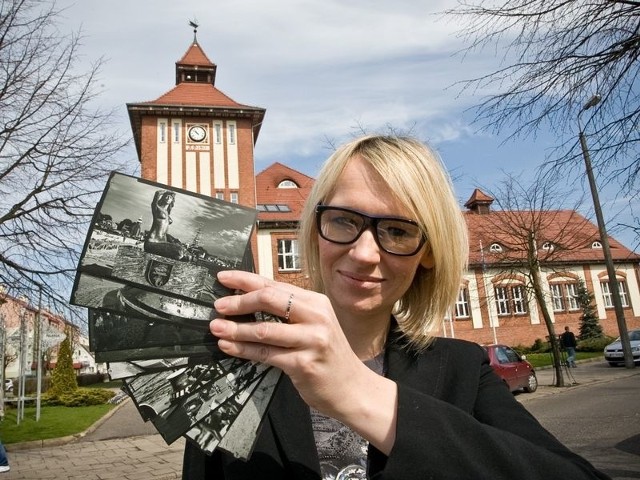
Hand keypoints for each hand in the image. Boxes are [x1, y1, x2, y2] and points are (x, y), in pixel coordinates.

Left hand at [211, 270, 359, 412]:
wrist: (351, 388)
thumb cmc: (327, 354)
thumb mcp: (313, 325)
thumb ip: (287, 311)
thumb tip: (247, 299)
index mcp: (316, 302)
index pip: (274, 285)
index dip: (245, 280)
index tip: (223, 278)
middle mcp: (316, 317)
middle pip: (269, 299)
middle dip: (239, 302)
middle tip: (218, 306)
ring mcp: (312, 340)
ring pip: (264, 329)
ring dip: (235, 328)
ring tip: (216, 327)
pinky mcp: (304, 364)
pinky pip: (266, 354)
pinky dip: (243, 350)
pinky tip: (228, 347)